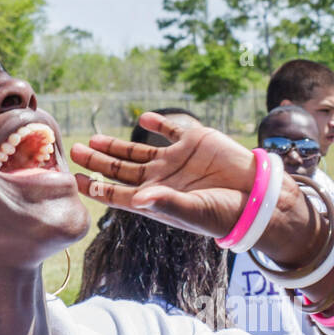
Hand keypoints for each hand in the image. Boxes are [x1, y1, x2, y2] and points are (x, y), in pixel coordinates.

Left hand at [71, 115, 258, 240]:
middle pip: (121, 170)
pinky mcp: (193, 141)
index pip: (118, 194)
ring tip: (93, 139)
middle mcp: (161, 179)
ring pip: (137, 151)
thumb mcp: (194, 211)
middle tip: (76, 151)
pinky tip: (143, 121)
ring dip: (115, 145)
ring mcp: (175, 160)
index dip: (96, 188)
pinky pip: (169, 129)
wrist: (257, 196)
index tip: (76, 179)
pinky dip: (156, 124)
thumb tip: (135, 200)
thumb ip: (164, 203)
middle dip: (98, 161)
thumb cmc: (225, 213)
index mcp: (157, 199)